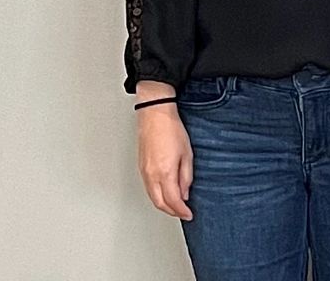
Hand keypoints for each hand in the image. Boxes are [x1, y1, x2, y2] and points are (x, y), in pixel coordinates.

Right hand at [135, 105, 193, 219]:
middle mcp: (152, 175)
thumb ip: (186, 177)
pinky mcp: (141, 168)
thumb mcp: (187, 154)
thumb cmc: (171, 130)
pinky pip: (148, 188)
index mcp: (165, 173)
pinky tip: (165, 194)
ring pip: (152, 197)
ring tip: (176, 206)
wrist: (155, 115)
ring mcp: (144, 172)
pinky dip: (157, 196)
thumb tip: (184, 193)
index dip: (181, 211)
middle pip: (160, 203)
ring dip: (164, 205)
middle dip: (172, 212)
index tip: (188, 214)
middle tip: (183, 213)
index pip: (173, 201)